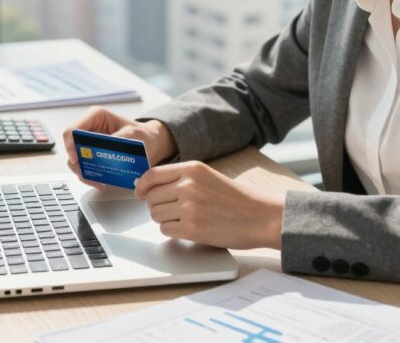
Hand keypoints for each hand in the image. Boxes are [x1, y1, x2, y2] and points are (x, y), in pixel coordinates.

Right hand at [62, 106, 176, 189]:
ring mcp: (89, 143)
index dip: (70, 145)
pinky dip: (90, 176)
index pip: (72, 130)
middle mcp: (89, 129)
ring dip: (84, 172)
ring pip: (75, 160)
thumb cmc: (142, 134)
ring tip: (98, 181)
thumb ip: (117, 139)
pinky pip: (84, 168)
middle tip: (88, 175)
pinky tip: (101, 181)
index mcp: (95, 117)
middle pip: (71, 147)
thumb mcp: (133, 134)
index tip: (77, 159)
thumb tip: (103, 149)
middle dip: (77, 163)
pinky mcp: (92, 155)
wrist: (150, 144)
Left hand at [134, 161, 283, 249]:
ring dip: (165, 219)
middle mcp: (188, 185)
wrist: (260, 217)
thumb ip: (181, 178)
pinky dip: (173, 232)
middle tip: (172, 211)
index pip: (151, 175)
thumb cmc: (236, 199)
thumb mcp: (208, 177)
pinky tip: (189, 229)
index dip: (142, 186)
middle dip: (156, 206)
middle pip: (151, 197)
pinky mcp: (192, 228)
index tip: (139, 193)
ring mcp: (190, 207)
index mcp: (192, 169)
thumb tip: (148, 185)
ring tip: (184, 219)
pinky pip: (165, 230)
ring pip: (156, 214)